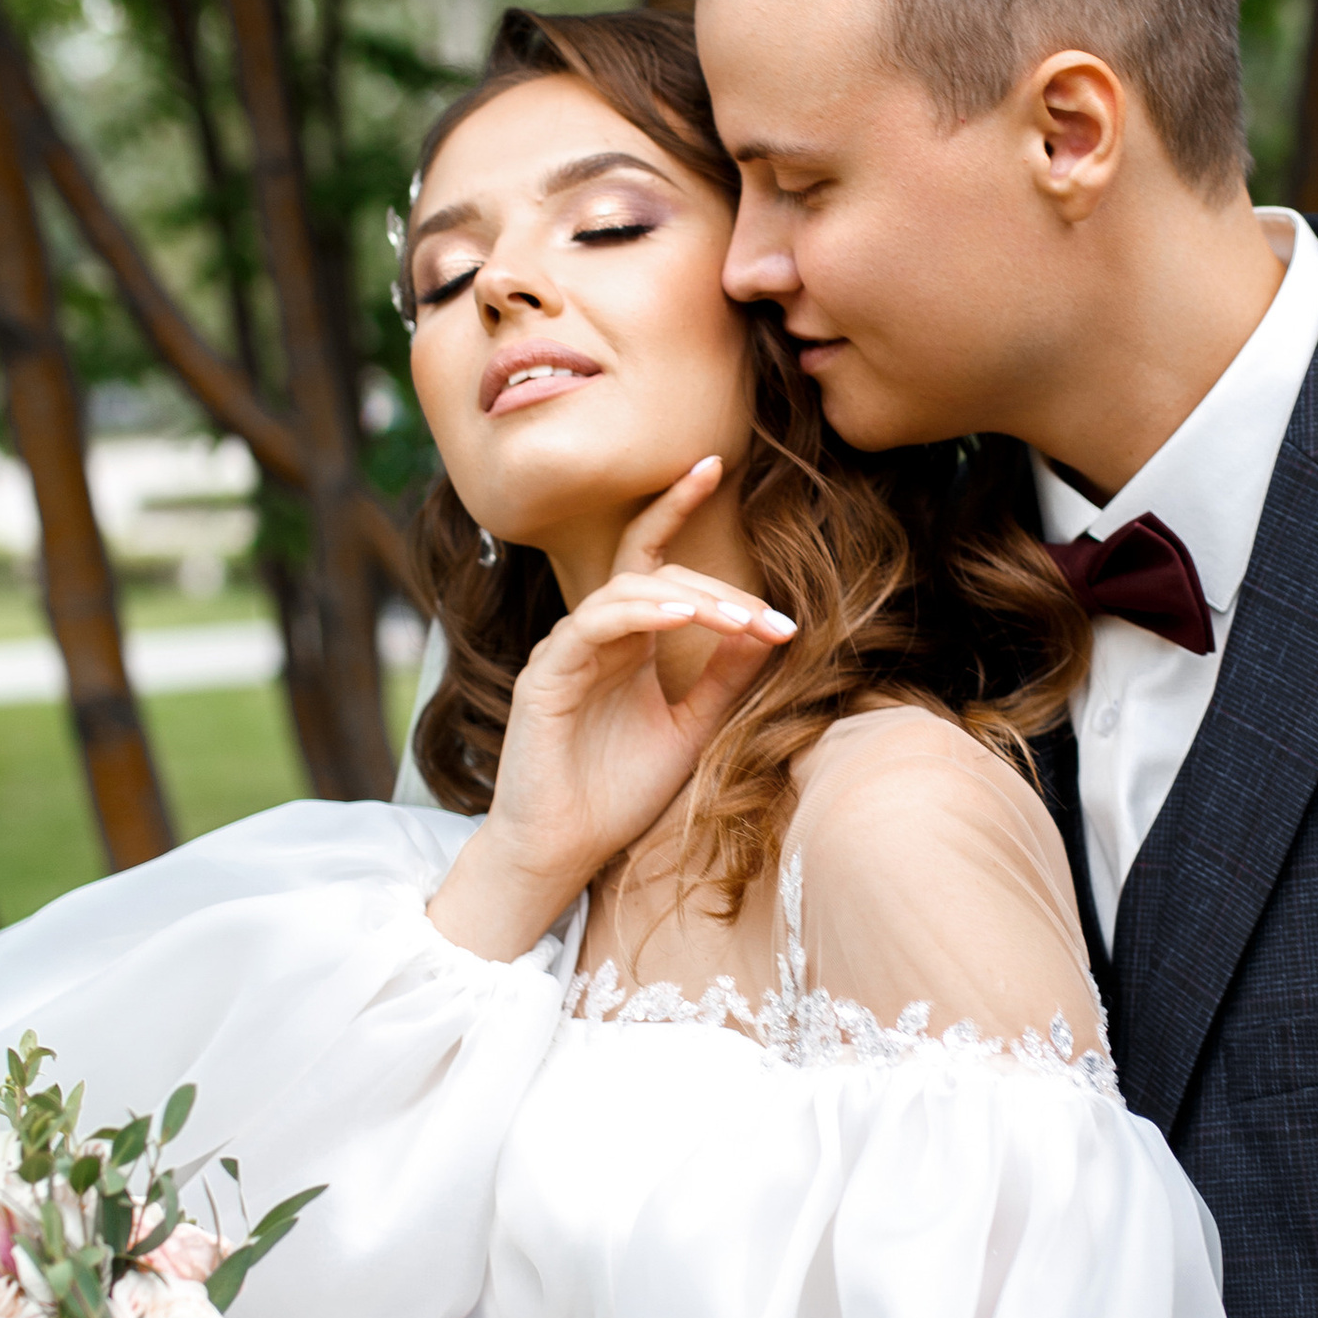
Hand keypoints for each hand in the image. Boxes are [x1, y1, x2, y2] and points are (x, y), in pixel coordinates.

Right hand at [428, 457, 793, 962]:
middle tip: (771, 621)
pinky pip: (592, 625)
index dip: (676, 506)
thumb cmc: (618, 793)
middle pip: (655, 575)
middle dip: (720, 593)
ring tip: (739, 622)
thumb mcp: (691, 728)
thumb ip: (724, 679)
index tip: (717, 465)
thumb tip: (769, 628)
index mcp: (627, 641)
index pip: (652, 557)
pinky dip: (639, 614)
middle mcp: (594, 636)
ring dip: (691, 600)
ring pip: (628, 593)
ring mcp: (566, 652)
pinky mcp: (546, 677)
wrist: (563, 852)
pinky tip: (681, 618)